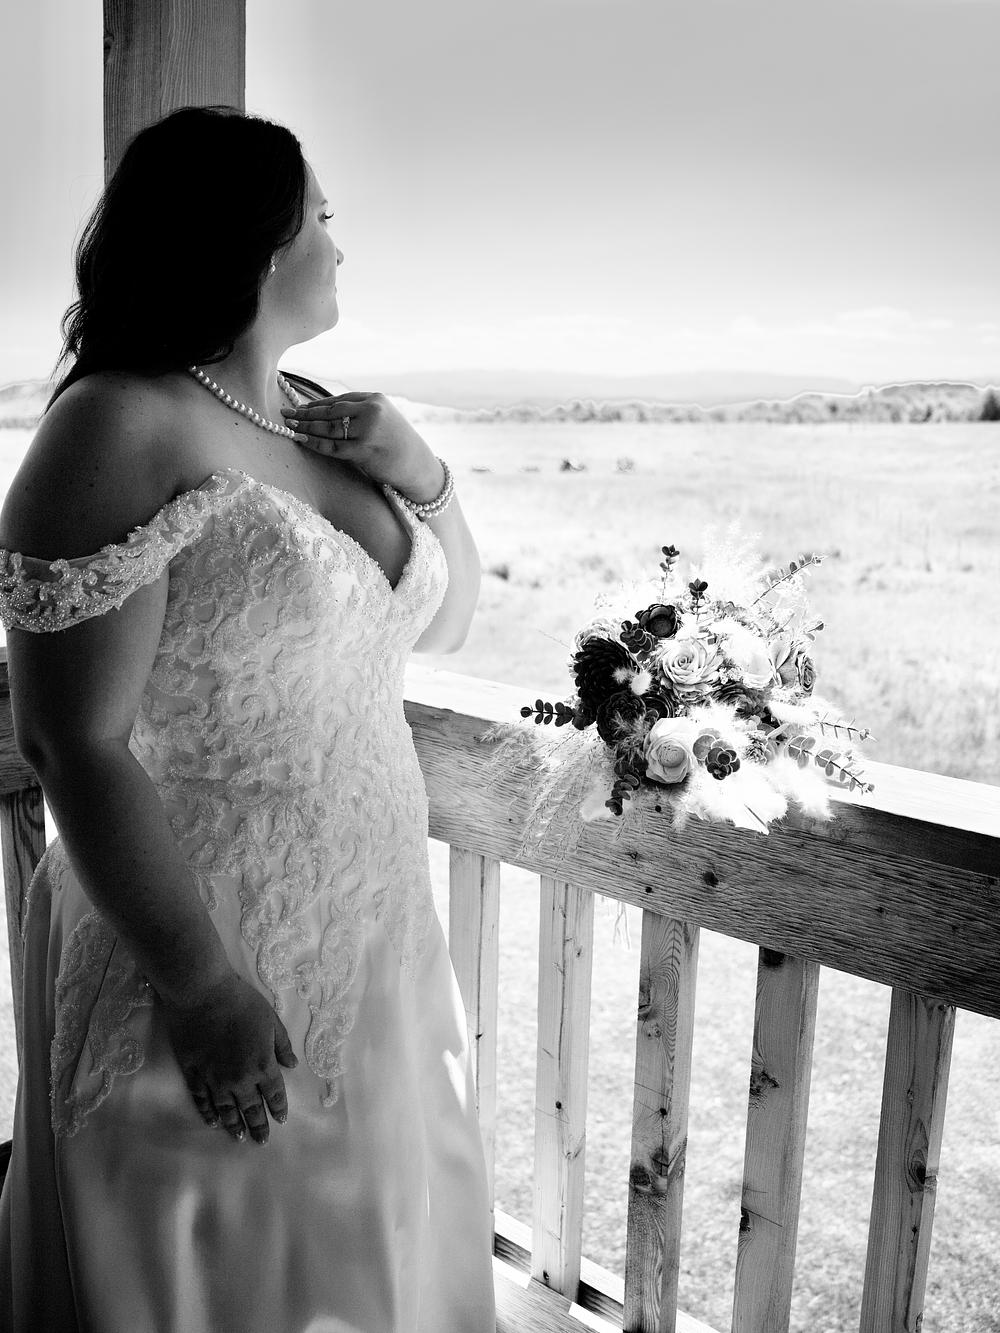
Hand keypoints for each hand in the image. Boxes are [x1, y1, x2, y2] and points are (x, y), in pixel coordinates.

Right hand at [160, 971, 297, 1144]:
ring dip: (234, 1125)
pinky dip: (208, 1113)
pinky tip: (213, 1122)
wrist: (203, 994)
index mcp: (262, 1065)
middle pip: (251, 1108)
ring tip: (240, 1137)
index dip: (278, 1108)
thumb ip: (282, 1045)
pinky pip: (202, 1100)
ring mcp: (214, 1079)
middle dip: (258, 1125)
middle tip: (261, 1140)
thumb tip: (292, 1065)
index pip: (274, 1094)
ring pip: (226, 1109)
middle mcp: (239, 1079)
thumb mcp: (271, 1020)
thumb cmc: (241, 1002)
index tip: (280, 1120)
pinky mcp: (193, 1074)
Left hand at [281, 391, 443, 500]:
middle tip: (286, 415)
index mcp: (375, 399)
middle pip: (330, 412)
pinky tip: (302, 440)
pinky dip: (315, 443)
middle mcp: (371, 411)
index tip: (299, 408)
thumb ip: (360, 413)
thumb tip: (326, 413)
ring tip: (290, 427)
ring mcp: (368, 430)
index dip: (316, 405)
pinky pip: (333, 447)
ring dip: (306, 427)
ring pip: (329, 428)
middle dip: (306, 414)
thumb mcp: (383, 419)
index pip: (338, 400)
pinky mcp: (364, 450)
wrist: (417, 465)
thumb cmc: (397, 444)